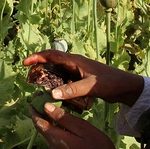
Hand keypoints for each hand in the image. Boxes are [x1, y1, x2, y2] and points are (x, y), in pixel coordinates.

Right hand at [23, 50, 143, 106]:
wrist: (124, 86)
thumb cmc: (109, 83)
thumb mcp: (90, 87)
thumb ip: (72, 90)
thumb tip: (52, 94)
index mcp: (75, 61)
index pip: (52, 55)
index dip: (37, 57)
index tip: (25, 63)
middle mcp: (75, 63)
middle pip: (53, 61)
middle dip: (39, 66)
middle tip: (29, 76)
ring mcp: (78, 71)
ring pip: (58, 71)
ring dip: (48, 76)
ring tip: (38, 85)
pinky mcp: (81, 78)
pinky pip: (65, 79)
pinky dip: (57, 84)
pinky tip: (55, 93)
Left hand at [30, 103, 114, 148]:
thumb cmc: (97, 145)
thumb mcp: (83, 128)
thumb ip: (64, 118)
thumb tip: (46, 106)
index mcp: (56, 138)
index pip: (39, 123)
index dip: (34, 111)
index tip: (32, 100)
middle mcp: (53, 146)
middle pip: (41, 128)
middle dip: (39, 114)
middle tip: (41, 100)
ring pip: (47, 132)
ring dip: (46, 120)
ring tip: (50, 106)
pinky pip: (54, 137)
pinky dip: (53, 126)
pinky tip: (60, 120)